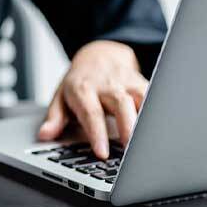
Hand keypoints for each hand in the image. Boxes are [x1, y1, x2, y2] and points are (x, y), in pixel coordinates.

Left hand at [38, 40, 146, 159]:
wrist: (99, 54)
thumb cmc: (79, 82)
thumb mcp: (60, 97)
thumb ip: (54, 118)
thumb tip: (44, 135)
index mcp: (83, 89)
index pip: (90, 113)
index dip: (97, 133)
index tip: (102, 153)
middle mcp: (106, 84)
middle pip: (120, 103)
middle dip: (128, 126)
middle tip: (131, 149)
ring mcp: (126, 81)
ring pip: (142, 97)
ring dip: (146, 119)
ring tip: (150, 141)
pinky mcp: (142, 81)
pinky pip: (153, 95)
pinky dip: (158, 111)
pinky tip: (162, 128)